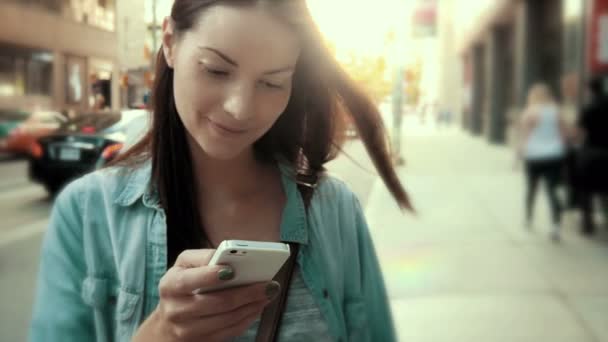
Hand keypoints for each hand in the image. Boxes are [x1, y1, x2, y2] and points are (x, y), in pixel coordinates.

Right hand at [133, 249, 279, 341]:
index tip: (232, 270)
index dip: (210, 276)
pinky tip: (258, 306)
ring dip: (253, 305)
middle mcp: (176, 310)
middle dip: (246, 293)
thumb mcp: (184, 265)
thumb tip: (229, 255)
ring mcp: (188, 330)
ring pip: (227, 319)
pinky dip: (248, 318)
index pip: (189, 281)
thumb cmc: (182, 285)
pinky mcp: (202, 341)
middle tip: (268, 284)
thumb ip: (204, 258)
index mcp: (170, 285)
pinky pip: (230, 331)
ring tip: (268, 293)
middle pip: (217, 302)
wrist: (168, 323)